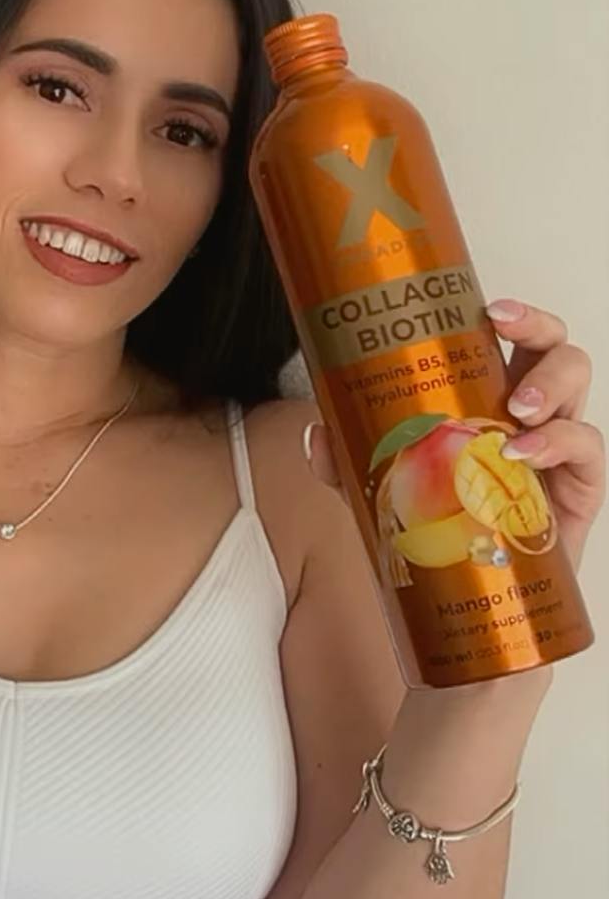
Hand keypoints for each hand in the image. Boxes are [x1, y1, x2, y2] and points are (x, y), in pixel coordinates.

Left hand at [304, 296, 604, 570]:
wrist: (474, 592)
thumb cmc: (441, 526)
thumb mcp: (383, 488)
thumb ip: (347, 461)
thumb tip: (317, 433)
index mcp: (488, 395)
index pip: (507, 336)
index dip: (507, 312)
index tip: (487, 305)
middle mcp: (530, 409)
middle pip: (552, 342)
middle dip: (536, 324)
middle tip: (503, 328)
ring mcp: (560, 442)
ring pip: (578, 380)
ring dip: (548, 383)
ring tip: (514, 409)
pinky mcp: (580, 483)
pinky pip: (588, 445)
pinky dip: (558, 442)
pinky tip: (521, 454)